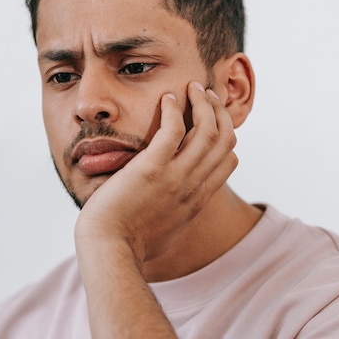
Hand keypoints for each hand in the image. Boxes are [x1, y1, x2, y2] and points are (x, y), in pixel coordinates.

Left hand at [74, 81, 238, 265]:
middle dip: (219, 112)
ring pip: (206, 131)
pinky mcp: (151, 169)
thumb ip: (172, 216)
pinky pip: (173, 131)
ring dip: (202, 103)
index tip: (213, 119)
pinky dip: (174, 110)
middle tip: (206, 94)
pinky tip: (167, 98)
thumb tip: (167, 212)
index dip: (226, 136)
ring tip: (192, 87)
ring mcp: (175, 178)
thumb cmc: (128, 245)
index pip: (228, 161)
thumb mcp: (164, 232)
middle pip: (224, 140)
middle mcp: (193, 187)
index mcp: (197, 200)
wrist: (110, 250)